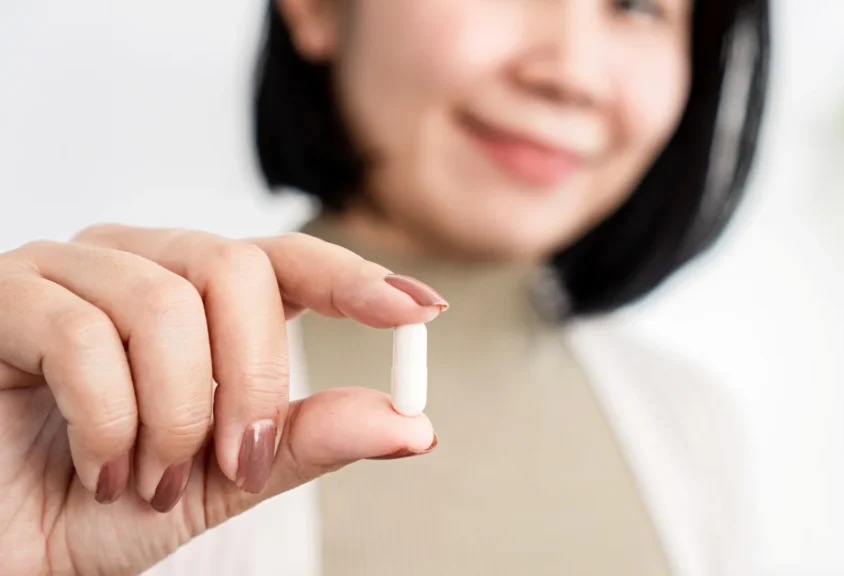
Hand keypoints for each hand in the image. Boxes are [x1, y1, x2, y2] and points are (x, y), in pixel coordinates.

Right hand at [0, 224, 444, 575]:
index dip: (353, 278)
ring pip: (165, 305)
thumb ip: (308, 441)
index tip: (421, 309)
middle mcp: (138, 265)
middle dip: (252, 380)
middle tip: (235, 462)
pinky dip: (108, 420)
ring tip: (149, 480)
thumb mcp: (226, 478)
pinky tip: (98, 465)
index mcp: (197, 298)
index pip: (286, 261)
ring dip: (174, 416)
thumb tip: (411, 424)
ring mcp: (68, 271)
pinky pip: (82, 336)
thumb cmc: (103, 505)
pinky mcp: (5, 296)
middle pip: (236, 268)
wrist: (10, 546)